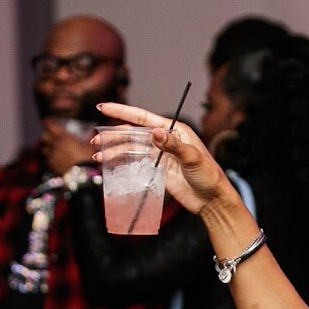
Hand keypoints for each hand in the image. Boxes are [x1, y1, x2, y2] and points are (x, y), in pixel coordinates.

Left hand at [39, 118, 95, 175]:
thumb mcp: (90, 146)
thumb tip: (93, 133)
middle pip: (44, 137)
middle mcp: (55, 145)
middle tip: (49, 135)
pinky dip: (49, 157)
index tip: (46, 121)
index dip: (48, 123)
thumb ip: (89, 139)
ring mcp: (52, 155)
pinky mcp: (52, 166)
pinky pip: (47, 159)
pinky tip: (54, 159)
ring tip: (50, 147)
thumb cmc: (87, 158)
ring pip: (44, 148)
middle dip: (46, 135)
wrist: (81, 174)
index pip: (51, 126)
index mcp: (64, 137)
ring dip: (46, 147)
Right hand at [95, 102, 230, 215]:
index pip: (143, 118)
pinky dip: (122, 162)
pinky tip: (110, 165)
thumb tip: (155, 132)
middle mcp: (165, 140)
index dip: (122, 112)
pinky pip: (136, 163)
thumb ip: (173, 145)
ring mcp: (160, 156)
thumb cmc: (209, 176)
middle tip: (95, 140)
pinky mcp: (158, 170)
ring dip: (114, 150)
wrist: (213, 200)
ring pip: (132, 148)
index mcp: (175, 131)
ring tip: (98, 154)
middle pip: (133, 133)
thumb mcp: (193, 158)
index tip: (103, 107)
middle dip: (113, 135)